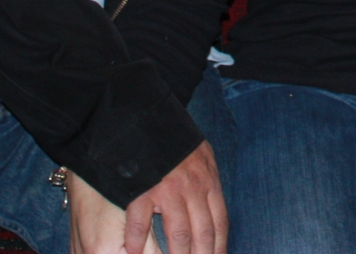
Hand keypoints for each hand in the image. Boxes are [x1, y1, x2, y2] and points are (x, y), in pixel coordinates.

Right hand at [69, 141, 225, 253]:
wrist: (147, 115)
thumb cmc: (175, 140)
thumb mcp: (203, 157)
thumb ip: (207, 184)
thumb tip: (214, 212)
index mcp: (208, 181)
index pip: (219, 222)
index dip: (219, 246)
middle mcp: (192, 187)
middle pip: (202, 233)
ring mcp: (167, 189)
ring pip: (178, 233)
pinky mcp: (142, 188)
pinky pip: (141, 222)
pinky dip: (138, 241)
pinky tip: (136, 252)